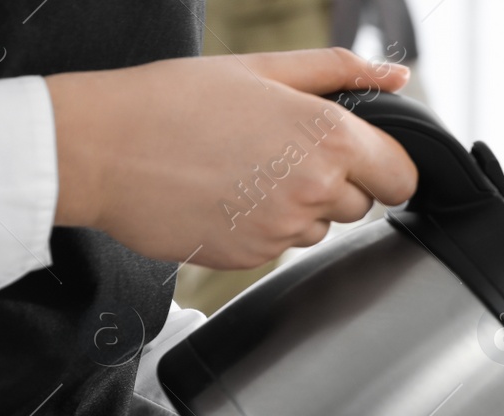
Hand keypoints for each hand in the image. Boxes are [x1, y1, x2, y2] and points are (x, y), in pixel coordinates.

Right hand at [47, 48, 418, 268]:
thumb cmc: (176, 100)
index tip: (361, 157)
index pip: (402, 176)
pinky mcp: (254, 258)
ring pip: (321, 227)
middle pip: (362, 203)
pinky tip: (225, 194)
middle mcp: (314, 190)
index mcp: (328, 137)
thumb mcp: (262, 69)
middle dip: (336, 182)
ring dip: (298, 205)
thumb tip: (398, 76)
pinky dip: (262, 225)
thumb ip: (339, 71)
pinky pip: (280, 245)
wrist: (101, 149)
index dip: (386, 166)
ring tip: (244, 169)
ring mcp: (284, 230)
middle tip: (280, 151)